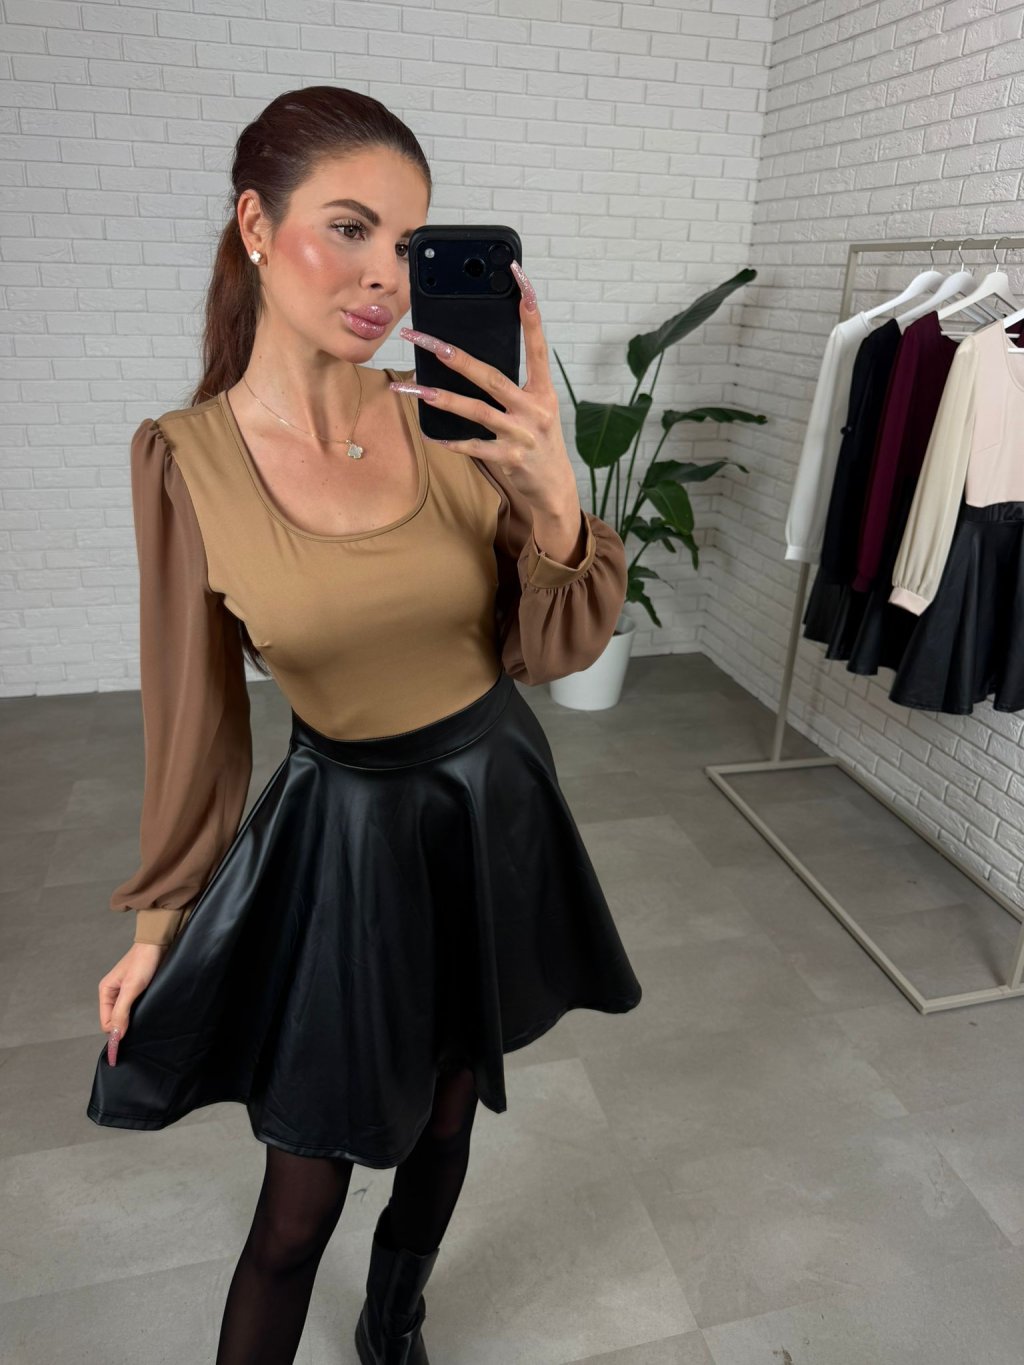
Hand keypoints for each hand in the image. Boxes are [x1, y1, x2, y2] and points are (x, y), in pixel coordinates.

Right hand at [98, 941, 165, 1064]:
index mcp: (106, 991)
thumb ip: (121, 1011)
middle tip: (139, 1030)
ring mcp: (126, 993)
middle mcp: (114, 993)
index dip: (115, 1033)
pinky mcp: (138, 991)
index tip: (127, 1041)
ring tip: (144, 1021)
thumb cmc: (143, 961)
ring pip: (125, 1015)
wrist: (159, 943)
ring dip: (133, 1021)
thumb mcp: (131, 988)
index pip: (106, 1022)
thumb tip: (115, 1035)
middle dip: (123, 1028)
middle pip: (115, 1020)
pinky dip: (140, 1014)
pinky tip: (148, 1013)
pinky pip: (135, 1009)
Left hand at [391, 259, 580, 521]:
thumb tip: (471, 361)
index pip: (536, 343)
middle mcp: (534, 408)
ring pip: (474, 410)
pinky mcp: (509, 458)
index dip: (529, 311)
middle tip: (420, 337)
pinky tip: (429, 433)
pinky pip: (472, 446)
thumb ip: (513, 387)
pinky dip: (450, 440)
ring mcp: (521, 434)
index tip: (519, 277)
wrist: (555, 488)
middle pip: (489, 375)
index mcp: (543, 390)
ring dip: (438, 398)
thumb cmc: (539, 441)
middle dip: (451, 355)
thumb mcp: (536, 408)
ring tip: (409, 387)